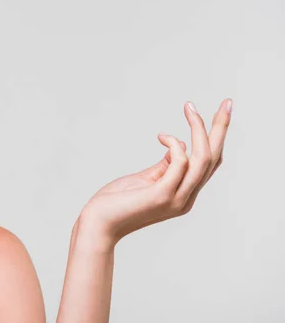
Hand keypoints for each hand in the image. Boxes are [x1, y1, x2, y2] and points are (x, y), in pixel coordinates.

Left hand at [79, 99, 231, 247]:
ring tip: (190, 108)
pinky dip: (174, 145)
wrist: (98, 225)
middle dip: (221, 129)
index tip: (218, 112)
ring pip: (202, 159)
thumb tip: (181, 145)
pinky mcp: (162, 194)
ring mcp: (176, 198)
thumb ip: (165, 166)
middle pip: (213, 158)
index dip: (216, 138)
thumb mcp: (146, 179)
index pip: (209, 164)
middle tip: (227, 102)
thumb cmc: (117, 202)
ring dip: (200, 130)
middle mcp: (186, 198)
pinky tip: (161, 136)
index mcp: (184, 194)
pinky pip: (179, 163)